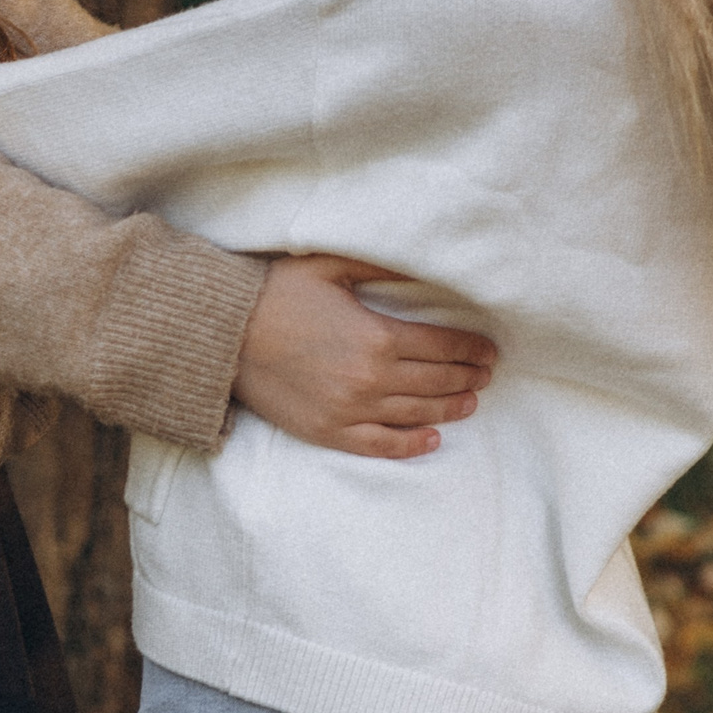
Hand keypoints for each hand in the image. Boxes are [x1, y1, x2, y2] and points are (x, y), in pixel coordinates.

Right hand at [230, 254, 496, 459]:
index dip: (471, 349)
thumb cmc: (276, 293)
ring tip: (470, 402)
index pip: (442, 347)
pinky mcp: (329, 431)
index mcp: (377, 336)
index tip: (488, 350)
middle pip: (436, 382)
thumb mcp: (331, 266)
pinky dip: (411, 445)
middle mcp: (370, 379)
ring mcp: (350, 410)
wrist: (224, 334)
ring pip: (417, 414)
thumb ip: (380, 268)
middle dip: (467, 377)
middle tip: (486, 374)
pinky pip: (381, 445)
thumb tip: (422, 268)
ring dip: (450, 409)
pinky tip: (432, 439)